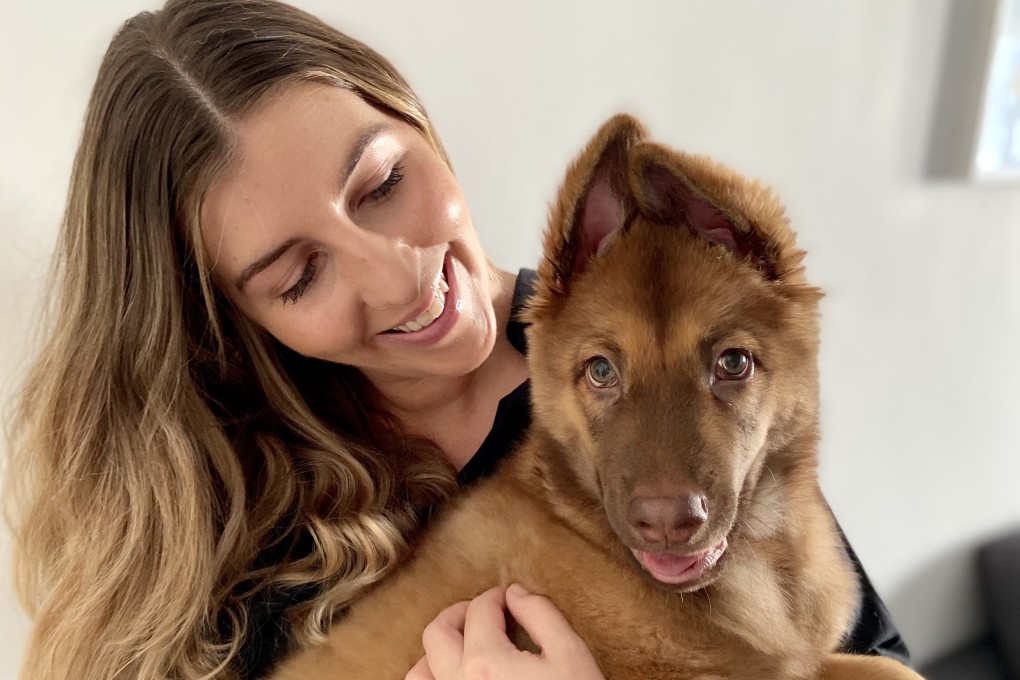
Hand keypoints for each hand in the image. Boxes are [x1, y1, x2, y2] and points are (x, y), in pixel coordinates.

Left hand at [406, 583, 605, 679]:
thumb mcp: (571, 655)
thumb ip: (542, 614)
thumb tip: (515, 592)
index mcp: (486, 661)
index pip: (479, 611)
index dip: (495, 597)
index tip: (508, 600)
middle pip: (437, 633)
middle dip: (459, 613)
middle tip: (483, 613)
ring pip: (418, 673)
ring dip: (437, 652)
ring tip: (464, 648)